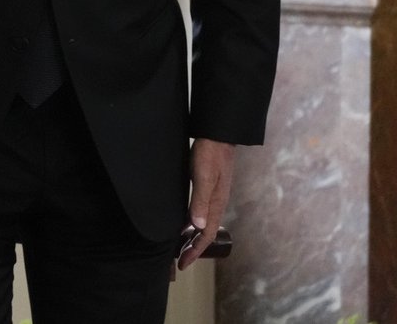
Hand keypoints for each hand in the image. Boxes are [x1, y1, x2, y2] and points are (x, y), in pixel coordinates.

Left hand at [177, 138, 234, 270]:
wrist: (218, 133)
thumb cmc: (210, 154)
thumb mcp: (204, 177)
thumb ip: (200, 200)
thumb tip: (197, 226)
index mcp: (216, 203)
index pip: (206, 235)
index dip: (195, 250)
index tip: (183, 263)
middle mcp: (216, 203)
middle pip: (205, 232)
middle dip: (193, 248)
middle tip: (178, 260)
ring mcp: (212, 195)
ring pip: (202, 223)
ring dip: (191, 236)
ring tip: (179, 245)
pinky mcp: (207, 187)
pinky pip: (199, 212)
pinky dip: (190, 222)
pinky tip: (182, 221)